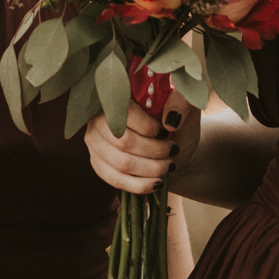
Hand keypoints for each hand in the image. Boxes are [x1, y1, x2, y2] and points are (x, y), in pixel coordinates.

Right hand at [85, 85, 200, 194]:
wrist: (171, 141)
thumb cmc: (175, 120)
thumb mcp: (185, 106)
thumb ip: (182, 103)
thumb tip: (170, 120)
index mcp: (116, 94)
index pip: (124, 113)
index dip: (149, 127)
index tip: (166, 130)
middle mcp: (98, 116)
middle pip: (123, 141)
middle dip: (154, 151)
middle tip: (172, 150)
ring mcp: (94, 141)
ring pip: (121, 163)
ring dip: (151, 169)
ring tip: (168, 165)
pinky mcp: (97, 162)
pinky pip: (115, 179)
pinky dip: (139, 185)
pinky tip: (156, 182)